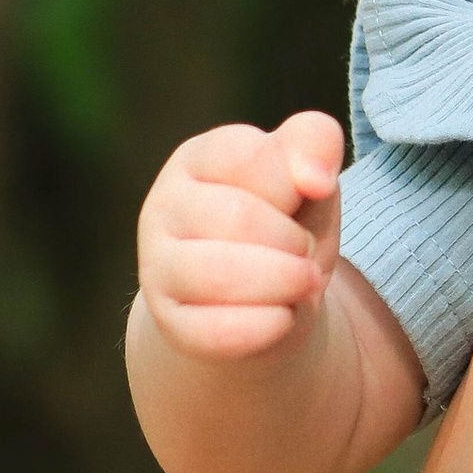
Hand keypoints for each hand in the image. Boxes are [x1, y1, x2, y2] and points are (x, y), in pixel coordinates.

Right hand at [136, 112, 344, 361]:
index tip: (309, 195)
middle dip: (293, 239)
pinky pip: (217, 330)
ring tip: (303, 282)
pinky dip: (269, 325)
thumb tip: (315, 178)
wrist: (263, 299)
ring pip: (221, 274)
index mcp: (197, 158)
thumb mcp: (307, 174)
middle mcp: (163, 207)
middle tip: (304, 250)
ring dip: (286, 281)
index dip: (298, 183)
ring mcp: (157, 267)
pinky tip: (284, 316)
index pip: (251, 156)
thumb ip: (314, 142)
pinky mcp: (168, 323)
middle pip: (239, 217)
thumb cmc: (285, 224)